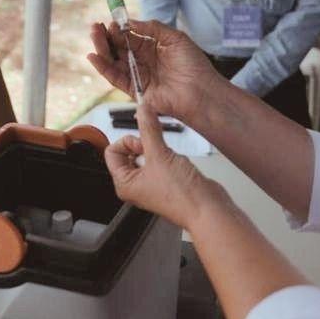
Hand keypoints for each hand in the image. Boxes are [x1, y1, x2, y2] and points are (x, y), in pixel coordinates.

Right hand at [88, 20, 221, 121]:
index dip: (119, 30)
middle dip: (106, 37)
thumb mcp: (175, 38)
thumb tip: (129, 22)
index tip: (110, 21)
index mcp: (153, 48)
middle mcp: (143, 62)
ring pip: (114, 62)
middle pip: (118, 48)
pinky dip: (103, 68)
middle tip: (95, 27)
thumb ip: (152, 28)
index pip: (130, 37)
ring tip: (94, 35)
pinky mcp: (135, 91)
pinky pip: (115, 78)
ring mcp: (138, 76)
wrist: (201, 92)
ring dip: (102, 49)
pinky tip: (94, 56)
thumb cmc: (193, 65)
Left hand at [104, 103, 227, 229]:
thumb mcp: (160, 154)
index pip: (112, 152)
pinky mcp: (167, 180)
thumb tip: (142, 109)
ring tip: (169, 159)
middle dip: (144, 145)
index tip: (143, 143)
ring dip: (159, 149)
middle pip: (129, 151)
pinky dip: (169, 155)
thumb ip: (149, 129)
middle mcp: (135, 185)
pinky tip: (177, 163)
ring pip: (147, 154)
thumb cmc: (181, 196)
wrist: (207, 209)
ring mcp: (151, 183)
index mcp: (124, 184)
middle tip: (157, 150)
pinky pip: (161, 159)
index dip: (127, 142)